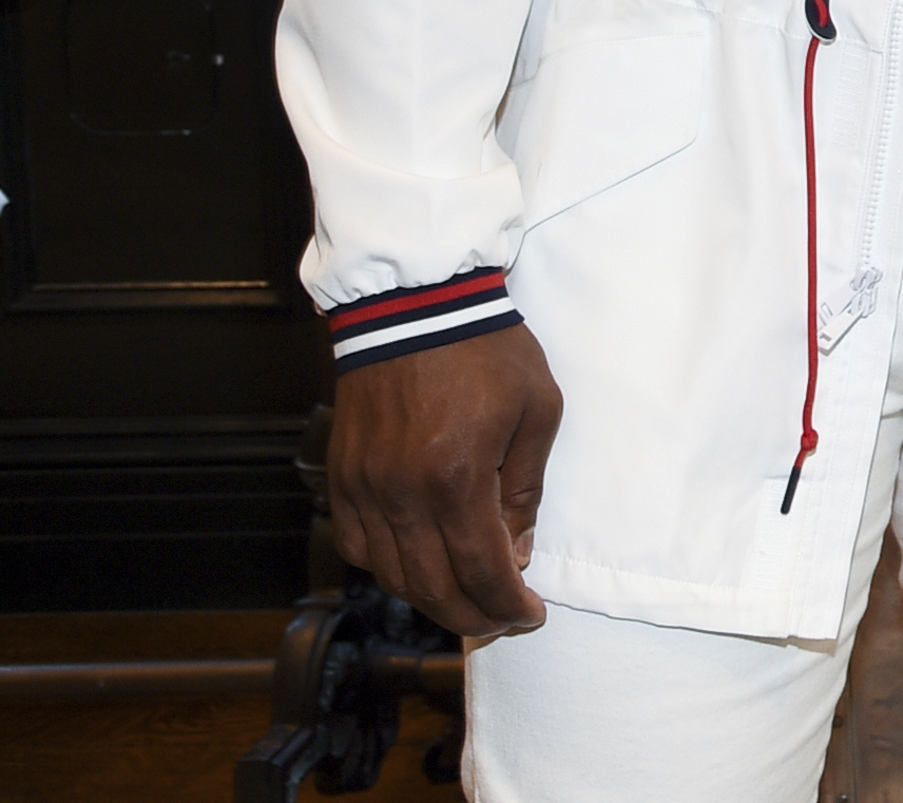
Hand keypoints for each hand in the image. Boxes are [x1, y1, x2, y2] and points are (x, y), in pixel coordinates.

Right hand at [329, 325, 563, 636]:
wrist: (416, 305)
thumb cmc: (487, 350)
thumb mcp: (537, 412)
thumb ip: (524, 490)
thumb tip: (516, 551)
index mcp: (455, 478)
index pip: (480, 571)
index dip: (507, 605)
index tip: (530, 615)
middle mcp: (400, 494)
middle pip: (431, 588)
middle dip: (472, 616)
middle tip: (503, 621)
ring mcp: (363, 488)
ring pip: (389, 575)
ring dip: (430, 599)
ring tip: (467, 601)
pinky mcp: (342, 477)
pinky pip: (357, 546)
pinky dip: (388, 568)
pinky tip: (417, 566)